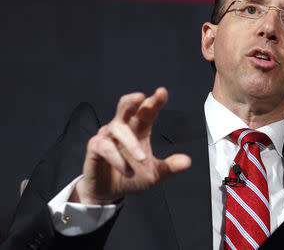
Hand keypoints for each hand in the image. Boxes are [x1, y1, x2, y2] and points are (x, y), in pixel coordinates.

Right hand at [69, 87, 190, 204]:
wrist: (110, 193)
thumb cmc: (132, 177)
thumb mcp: (155, 174)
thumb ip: (170, 167)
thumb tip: (187, 162)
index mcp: (139, 129)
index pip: (147, 111)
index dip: (154, 101)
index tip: (162, 92)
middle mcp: (123, 128)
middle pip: (125, 106)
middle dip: (132, 100)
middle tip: (141, 97)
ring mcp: (108, 136)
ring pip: (117, 128)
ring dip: (131, 142)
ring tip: (142, 159)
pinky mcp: (95, 148)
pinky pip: (104, 146)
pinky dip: (116, 158)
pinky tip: (126, 170)